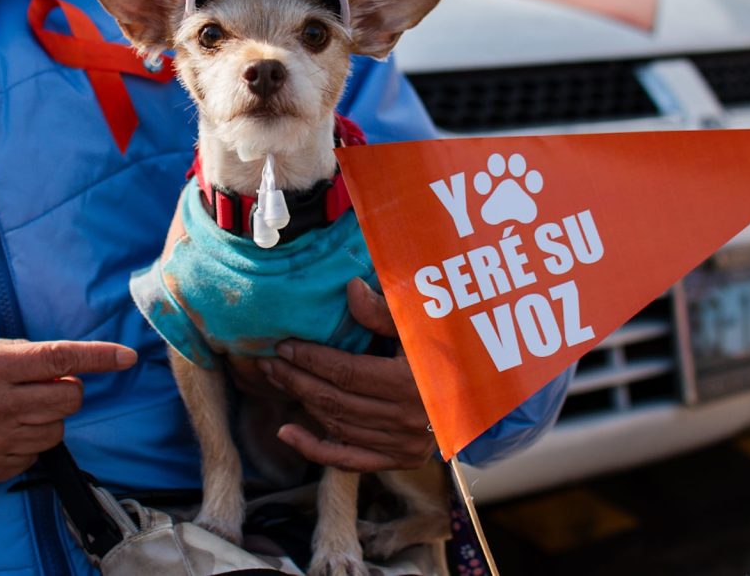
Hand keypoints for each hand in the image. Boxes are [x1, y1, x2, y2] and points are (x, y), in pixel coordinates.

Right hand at [0, 337, 136, 486]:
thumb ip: (24, 357)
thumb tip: (67, 368)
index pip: (60, 358)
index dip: (99, 357)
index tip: (126, 358)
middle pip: (70, 398)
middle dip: (68, 389)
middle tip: (45, 385)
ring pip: (57, 429)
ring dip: (48, 417)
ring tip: (16, 409)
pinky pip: (34, 456)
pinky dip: (27, 443)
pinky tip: (0, 432)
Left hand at [258, 278, 434, 471]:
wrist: (479, 391)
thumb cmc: (447, 350)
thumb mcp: (422, 325)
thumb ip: (385, 311)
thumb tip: (350, 288)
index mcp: (410, 383)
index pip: (346, 372)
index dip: (311, 359)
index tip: (285, 345)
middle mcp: (405, 419)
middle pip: (335, 400)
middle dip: (296, 379)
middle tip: (269, 362)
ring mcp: (402, 445)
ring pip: (337, 425)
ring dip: (303, 403)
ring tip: (278, 381)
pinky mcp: (399, 460)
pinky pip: (348, 460)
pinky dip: (314, 450)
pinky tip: (287, 432)